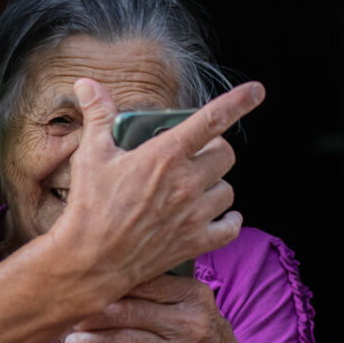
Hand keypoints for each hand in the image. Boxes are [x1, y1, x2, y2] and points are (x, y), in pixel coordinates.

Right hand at [47, 80, 264, 300]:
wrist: (91, 259)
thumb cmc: (90, 205)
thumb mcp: (91, 154)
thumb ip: (97, 114)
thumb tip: (87, 84)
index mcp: (165, 156)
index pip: (210, 120)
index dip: (238, 102)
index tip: (256, 91)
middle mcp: (187, 183)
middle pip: (225, 154)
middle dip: (213, 149)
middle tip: (194, 154)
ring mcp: (194, 214)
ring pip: (228, 189)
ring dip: (215, 184)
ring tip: (195, 185)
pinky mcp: (195, 242)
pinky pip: (231, 226)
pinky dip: (228, 219)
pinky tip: (217, 215)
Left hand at [52, 274, 273, 342]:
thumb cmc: (202, 342)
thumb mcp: (195, 309)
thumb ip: (159, 292)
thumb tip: (102, 274)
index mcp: (193, 296)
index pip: (143, 282)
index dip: (108, 281)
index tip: (80, 279)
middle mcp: (188, 323)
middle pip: (128, 311)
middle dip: (92, 311)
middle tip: (65, 309)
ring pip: (120, 341)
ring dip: (86, 339)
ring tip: (64, 337)